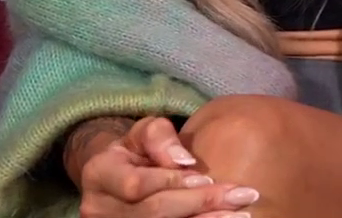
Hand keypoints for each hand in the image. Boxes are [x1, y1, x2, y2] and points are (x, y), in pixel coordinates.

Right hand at [72, 116, 259, 217]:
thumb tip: (184, 160)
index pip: (135, 184)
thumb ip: (160, 137)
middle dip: (200, 203)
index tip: (208, 175)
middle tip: (244, 194)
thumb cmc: (137, 150)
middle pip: (153, 213)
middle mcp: (98, 207)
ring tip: (241, 213)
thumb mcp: (145, 131)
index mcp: (98, 174)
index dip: (173, 182)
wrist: (118, 176)